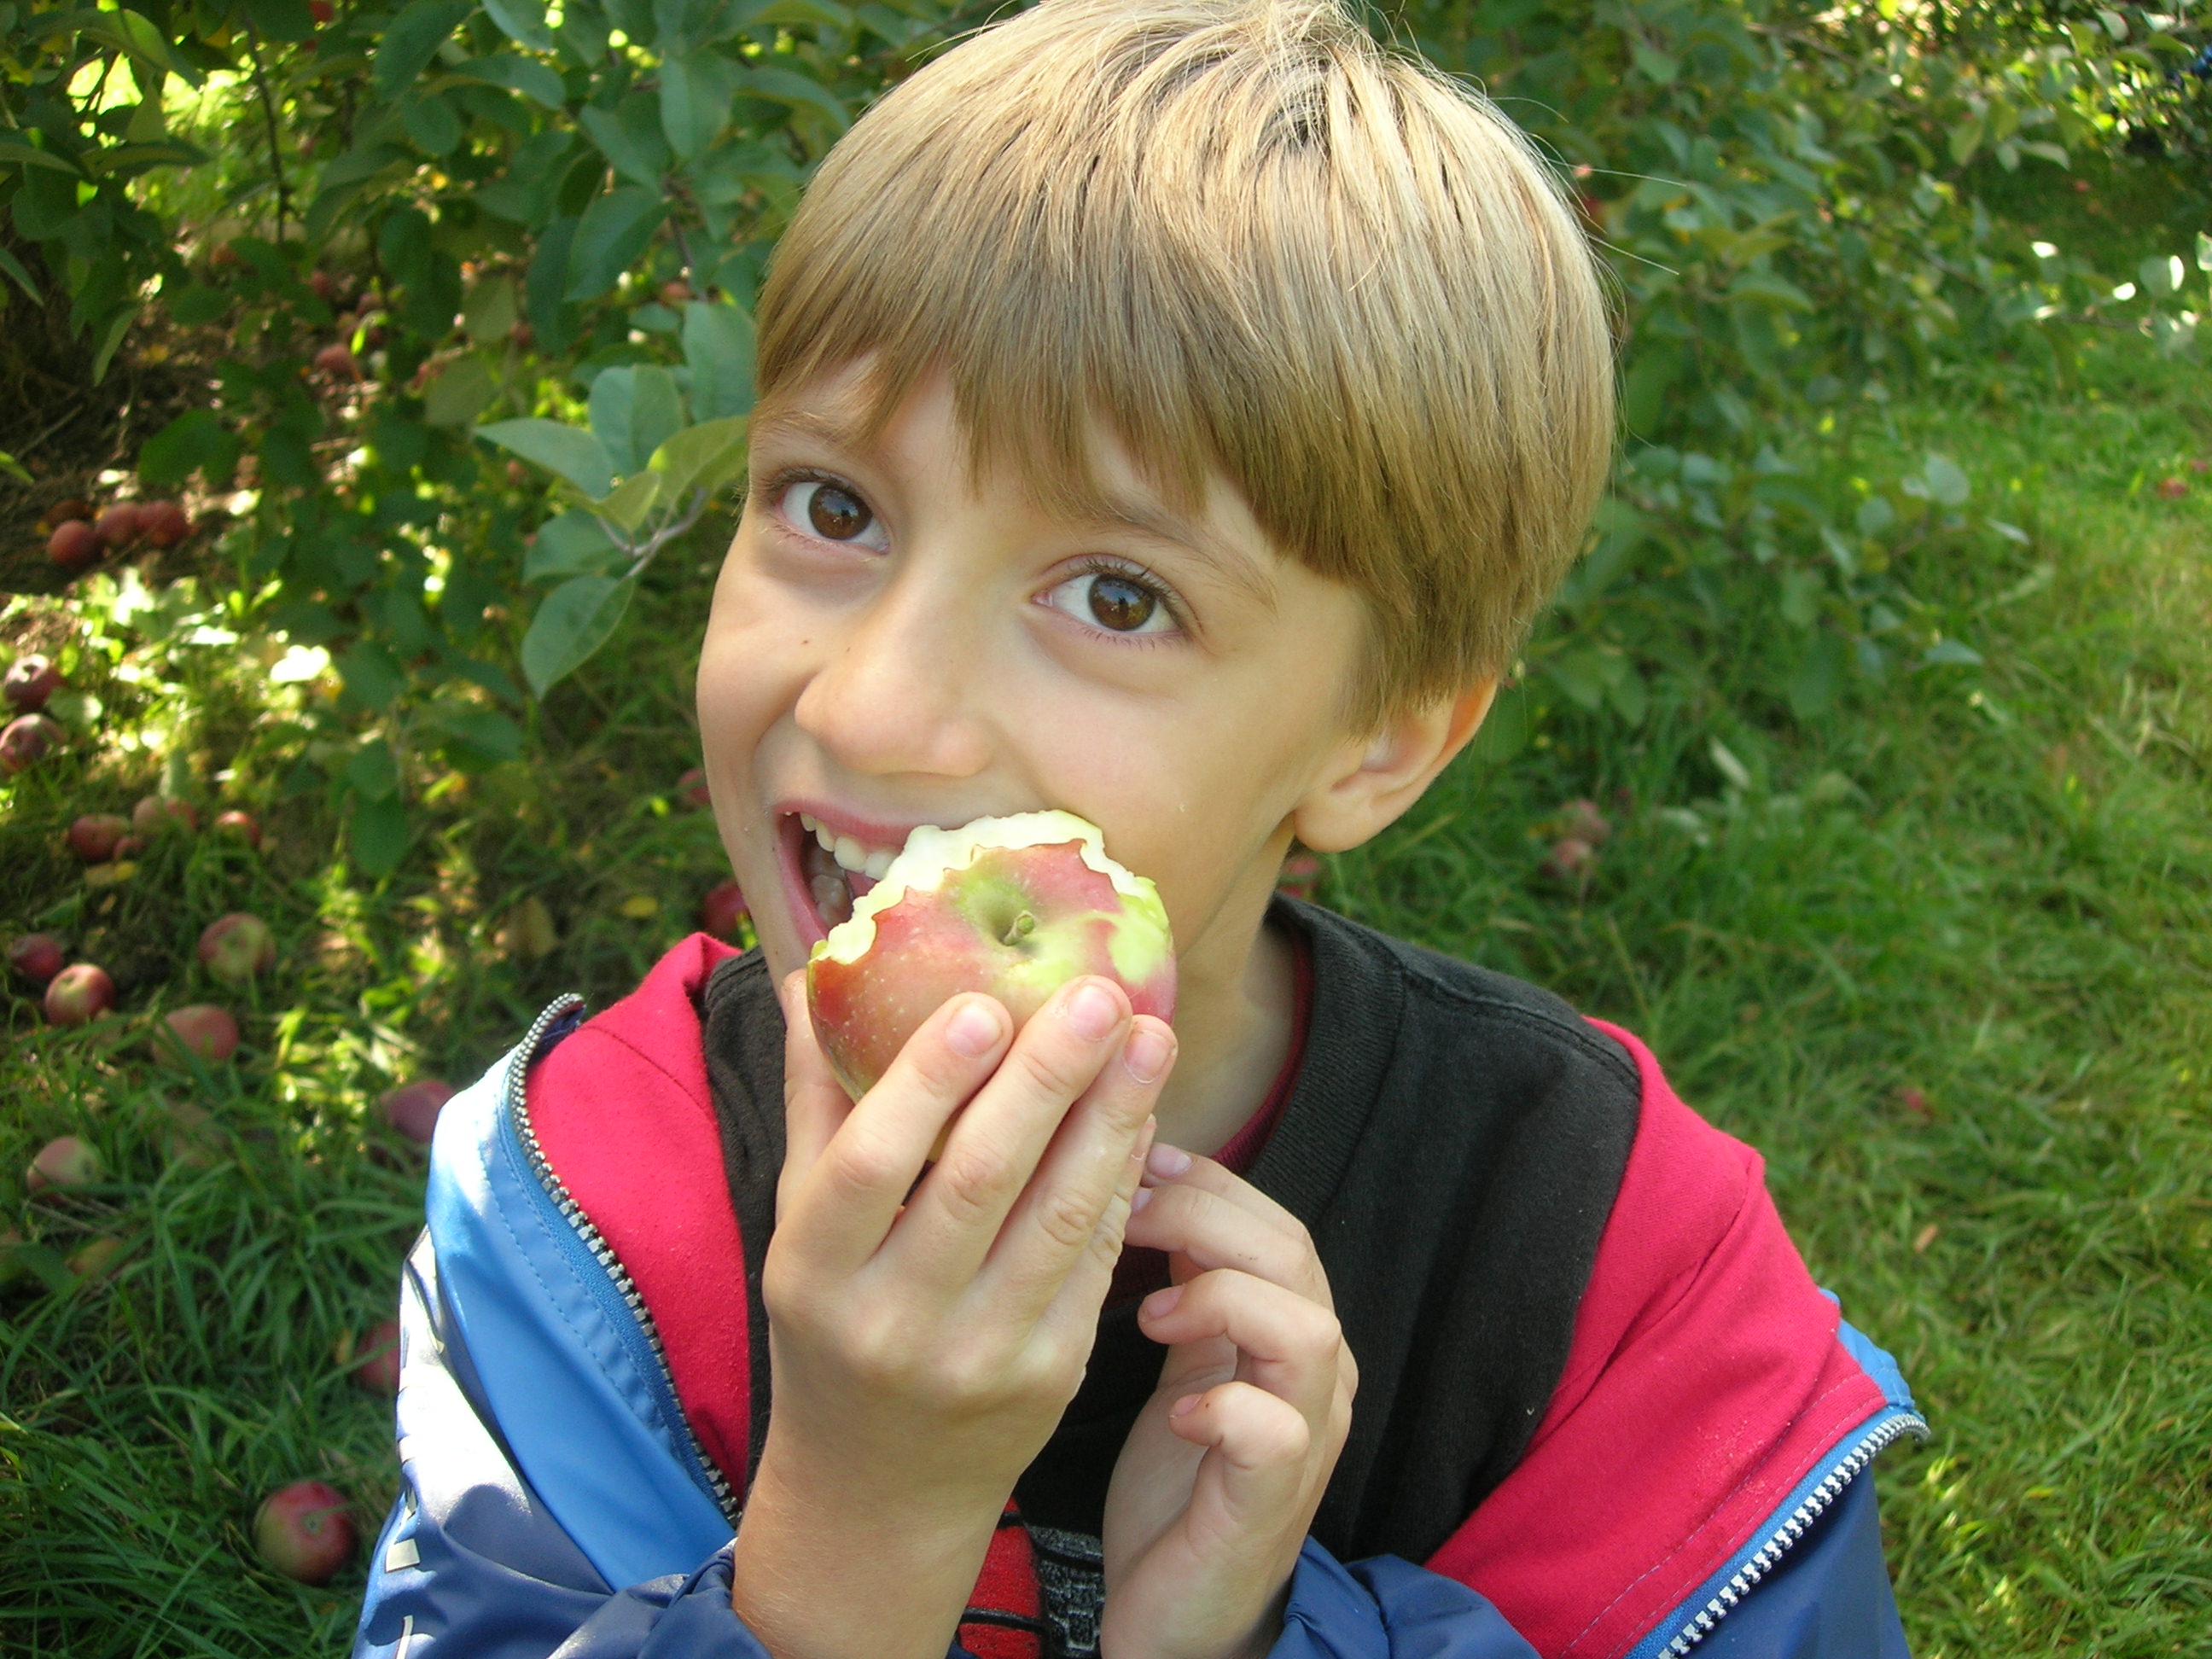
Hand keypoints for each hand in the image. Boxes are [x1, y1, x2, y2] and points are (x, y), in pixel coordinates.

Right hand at [729, 969, 1174, 1658]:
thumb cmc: (831, 1325)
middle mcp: (894, 1321)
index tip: (986, 1000)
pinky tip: (1142, 1110)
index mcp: (813, 1273)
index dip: (927, 1081)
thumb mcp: (797, 1229)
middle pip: (981, 1181)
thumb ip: (815, 1104)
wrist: (876, 1490)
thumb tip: (805, 975)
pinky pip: (1094, 1258)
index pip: (868, 1166)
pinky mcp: (1052, 1374)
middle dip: (1049, 1079)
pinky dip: (1122, 1178)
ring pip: (1059, 1217)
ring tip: (1149, 1033)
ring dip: (1113, 1118)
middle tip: (1098, 993)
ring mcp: (980, 1354)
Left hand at [1099, 1147, 1355, 1658]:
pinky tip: (1177, 1411)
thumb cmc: (1177, 1484)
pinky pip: (1273, 1432)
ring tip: (1150, 1314)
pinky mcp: (1271, 1504)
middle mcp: (1317, 1380)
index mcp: (1292, 1337)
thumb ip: (1183, 1290)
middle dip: (1205, 1217)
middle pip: (1295, 1257)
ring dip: (1222, 1300)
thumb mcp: (1180, 1366)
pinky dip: (1224, 1405)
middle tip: (1129, 1215)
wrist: (1181, 1617)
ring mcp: (1306, 1441)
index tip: (1138, 1162)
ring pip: (1307, 1330)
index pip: (1277, 1226)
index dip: (1210, 1183)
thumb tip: (1136, 1187)